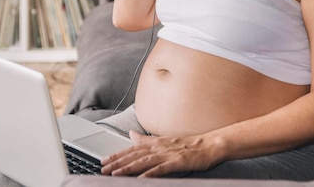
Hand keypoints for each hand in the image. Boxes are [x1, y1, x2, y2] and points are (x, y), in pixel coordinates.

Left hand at [100, 130, 218, 177]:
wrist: (210, 145)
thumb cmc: (189, 145)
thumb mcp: (164, 140)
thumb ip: (146, 139)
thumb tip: (131, 134)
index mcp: (156, 143)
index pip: (132, 149)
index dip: (117, 155)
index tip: (104, 160)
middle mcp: (160, 147)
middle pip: (135, 155)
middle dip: (118, 162)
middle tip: (103, 169)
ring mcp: (169, 154)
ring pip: (144, 161)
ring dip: (129, 168)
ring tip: (115, 174)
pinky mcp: (178, 162)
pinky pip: (162, 169)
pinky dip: (150, 173)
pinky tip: (141, 178)